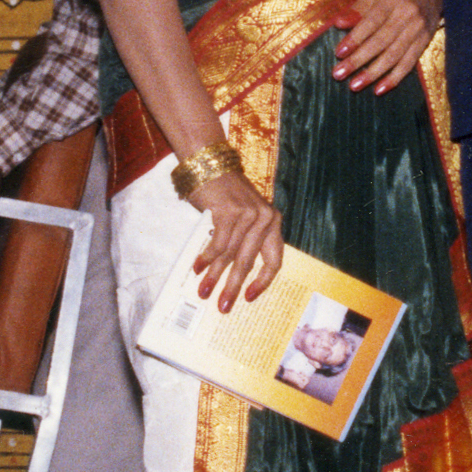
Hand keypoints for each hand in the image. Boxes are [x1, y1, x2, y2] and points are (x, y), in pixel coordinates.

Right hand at [189, 169, 283, 310]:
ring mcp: (248, 214)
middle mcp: (265, 218)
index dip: (262, 282)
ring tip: (204, 291)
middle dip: (233, 287)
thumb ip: (243, 242)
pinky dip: (206, 258)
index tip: (249, 298)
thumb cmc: (225, 195)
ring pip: (230, 255)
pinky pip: (217, 243)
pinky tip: (197, 268)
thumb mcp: (243, 218)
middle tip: (223, 306)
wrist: (211, 165)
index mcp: (273, 223)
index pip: (274, 260)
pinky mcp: (230, 210)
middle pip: (249, 262)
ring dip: (214, 276)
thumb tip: (231, 277)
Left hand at [332, 0, 441, 94]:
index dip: (355, 39)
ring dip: (373, 73)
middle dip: (358, 60)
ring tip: (355, 85)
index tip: (338, 53)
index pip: (371, 22)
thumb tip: (338, 24)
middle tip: (339, 75)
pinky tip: (379, 89)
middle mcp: (407, 14)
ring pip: (394, 56)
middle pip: (381, 42)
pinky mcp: (425, 41)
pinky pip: (409, 64)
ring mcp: (418, 29)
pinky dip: (394, 78)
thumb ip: (358, 9)